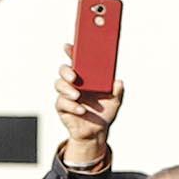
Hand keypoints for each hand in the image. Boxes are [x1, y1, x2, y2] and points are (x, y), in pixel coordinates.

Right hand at [52, 55, 122, 173]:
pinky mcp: (62, 107)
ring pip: (59, 85)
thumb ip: (118, 91)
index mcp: (86, 77)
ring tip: (77, 95)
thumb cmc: (104, 113)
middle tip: (74, 76)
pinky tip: (81, 110)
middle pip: (64, 71)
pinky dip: (72, 106)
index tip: (69, 47)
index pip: (77, 61)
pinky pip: (61, 103)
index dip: (72, 52)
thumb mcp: (115, 102)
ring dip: (68, 90)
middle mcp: (74, 83)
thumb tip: (119, 82)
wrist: (97, 132)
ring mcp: (67, 94)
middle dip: (67, 71)